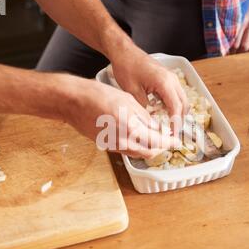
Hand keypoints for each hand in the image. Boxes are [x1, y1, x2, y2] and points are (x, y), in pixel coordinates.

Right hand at [58, 75, 179, 158]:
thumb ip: (144, 116)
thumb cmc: (98, 95)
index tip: (176, 141)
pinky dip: (136, 146)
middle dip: (160, 148)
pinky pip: (126, 149)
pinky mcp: (106, 145)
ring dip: (148, 148)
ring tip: (154, 139)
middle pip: (148, 151)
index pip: (156, 140)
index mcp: (131, 128)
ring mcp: (113, 146)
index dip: (168, 142)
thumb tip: (155, 126)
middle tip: (167, 141)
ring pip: (137, 152)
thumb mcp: (127, 100)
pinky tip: (138, 137)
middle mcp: (123, 141)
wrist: (73, 102)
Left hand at [109, 47, 188, 126]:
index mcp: (164, 82)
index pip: (176, 107)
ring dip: (177, 111)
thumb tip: (151, 120)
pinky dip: (173, 103)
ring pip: (181, 98)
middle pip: (183, 104)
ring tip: (168, 123)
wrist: (124, 52)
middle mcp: (172, 79)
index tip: (173, 133)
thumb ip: (144, 108)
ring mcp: (171, 77)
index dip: (176, 122)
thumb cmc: (127, 67)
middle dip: (179, 118)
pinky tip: (163, 111)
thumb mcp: (133, 92)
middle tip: (172, 131)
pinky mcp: (167, 77)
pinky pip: (176, 93)